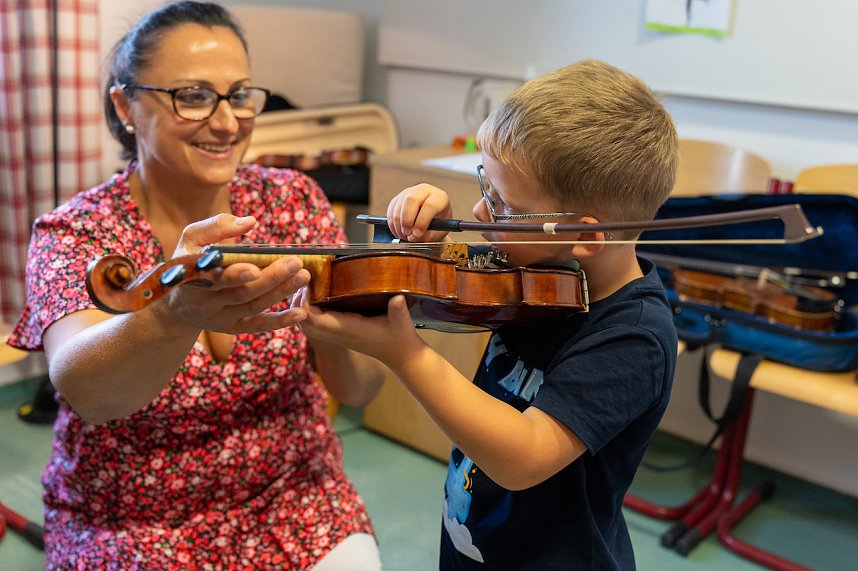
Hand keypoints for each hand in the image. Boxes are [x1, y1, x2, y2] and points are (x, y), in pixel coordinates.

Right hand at [164, 214, 310, 333]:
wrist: (176, 304)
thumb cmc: (189, 262)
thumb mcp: (192, 240)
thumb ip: (216, 227)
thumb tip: (250, 222)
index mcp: (193, 279)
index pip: (215, 279)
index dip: (235, 275)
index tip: (255, 267)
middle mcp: (207, 303)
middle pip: (242, 294)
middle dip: (270, 279)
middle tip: (295, 263)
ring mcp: (221, 318)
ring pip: (254, 307)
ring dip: (281, 293)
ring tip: (303, 276)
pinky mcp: (234, 327)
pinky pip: (259, 326)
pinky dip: (280, 321)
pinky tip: (300, 313)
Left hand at [291, 288, 424, 366]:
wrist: (402, 357)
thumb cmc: (401, 338)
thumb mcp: (402, 322)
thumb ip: (398, 310)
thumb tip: (397, 298)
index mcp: (349, 330)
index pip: (316, 320)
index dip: (305, 303)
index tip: (308, 284)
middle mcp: (339, 334)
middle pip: (304, 323)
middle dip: (297, 303)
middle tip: (302, 281)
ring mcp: (337, 335)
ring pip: (307, 325)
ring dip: (301, 308)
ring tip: (307, 286)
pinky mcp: (340, 333)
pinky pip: (316, 324)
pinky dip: (310, 311)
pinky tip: (317, 295)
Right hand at [386, 183, 452, 242]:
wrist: (432, 220)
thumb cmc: (438, 226)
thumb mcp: (436, 233)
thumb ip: (425, 236)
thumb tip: (411, 237)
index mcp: (439, 197)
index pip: (430, 205)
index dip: (422, 221)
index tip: (418, 234)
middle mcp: (424, 190)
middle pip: (411, 200)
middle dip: (407, 220)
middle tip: (407, 234)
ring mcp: (410, 192)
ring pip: (398, 206)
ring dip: (398, 224)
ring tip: (404, 235)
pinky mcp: (398, 198)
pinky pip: (391, 210)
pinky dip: (392, 223)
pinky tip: (399, 231)